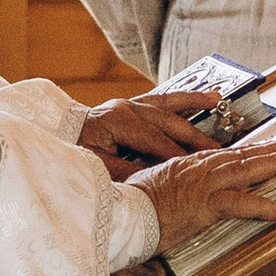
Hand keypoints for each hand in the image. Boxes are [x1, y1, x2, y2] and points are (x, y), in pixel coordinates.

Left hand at [78, 91, 226, 181]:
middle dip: (194, 138)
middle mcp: (126, 108)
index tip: (197, 168)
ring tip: (219, 104)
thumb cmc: (73, 152)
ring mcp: (131, 104)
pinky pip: (165, 100)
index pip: (154, 141)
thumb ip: (124, 172)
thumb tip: (153, 179)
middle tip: (218, 152)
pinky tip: (207, 96)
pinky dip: (186, 99)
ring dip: (195, 107)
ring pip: (170, 107)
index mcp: (116, 121)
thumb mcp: (94, 166)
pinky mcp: (134, 106)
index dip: (177, 155)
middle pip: (167, 123)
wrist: (57, 135)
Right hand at [130, 131, 275, 252]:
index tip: (272, 146)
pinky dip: (260, 205)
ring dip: (275, 164)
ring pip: (245, 170)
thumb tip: (179, 192)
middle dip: (273, 151)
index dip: (252, 150)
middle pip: (242, 157)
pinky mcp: (202, 205)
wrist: (116, 213)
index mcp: (186, 165)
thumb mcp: (153, 187)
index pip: (226, 155)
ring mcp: (201, 185)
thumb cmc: (128, 205)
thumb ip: (172, 186)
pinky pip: (237, 204)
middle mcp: (196, 169)